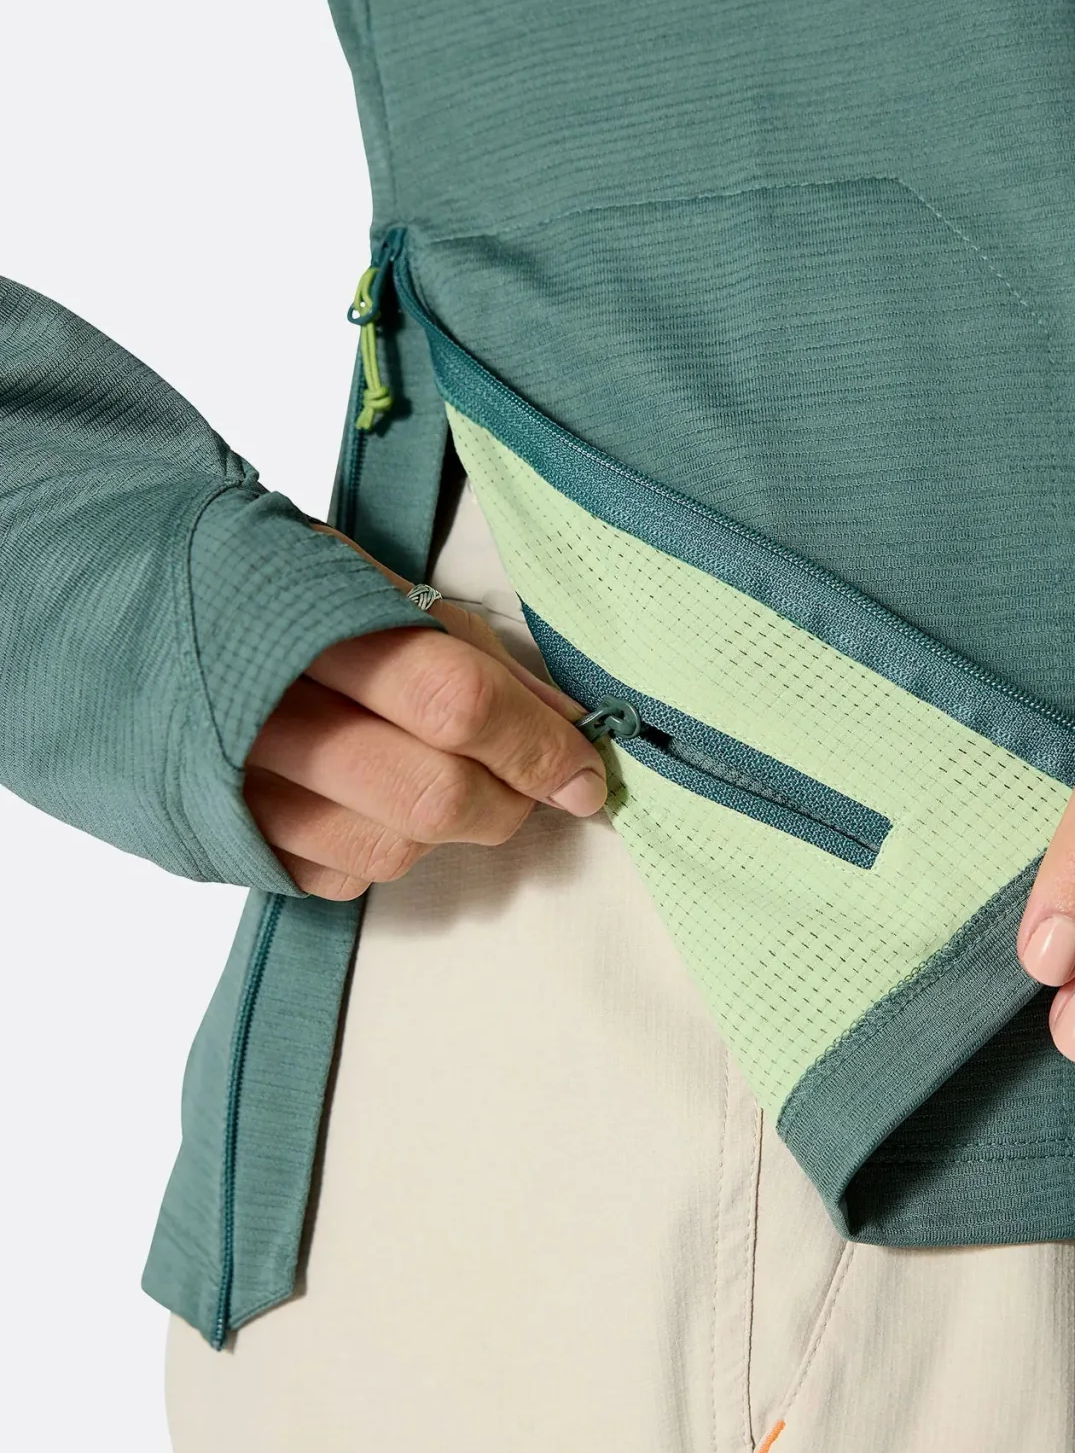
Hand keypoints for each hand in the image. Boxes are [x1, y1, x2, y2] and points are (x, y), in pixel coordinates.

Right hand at [244, 528, 606, 898]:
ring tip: (444, 778)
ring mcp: (233, 786)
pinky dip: (381, 851)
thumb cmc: (255, 578)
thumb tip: (566, 722)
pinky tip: (371, 800)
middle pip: (431, 795)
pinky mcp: (221, 837)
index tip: (585, 772)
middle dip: (508, 801)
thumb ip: (465, 646)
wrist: (112, 604)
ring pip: (390, 849)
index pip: (456, 703)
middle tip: (531, 784)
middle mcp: (264, 712)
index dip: (536, 747)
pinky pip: (336, 878)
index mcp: (308, 618)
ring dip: (449, 830)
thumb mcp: (360, 574)